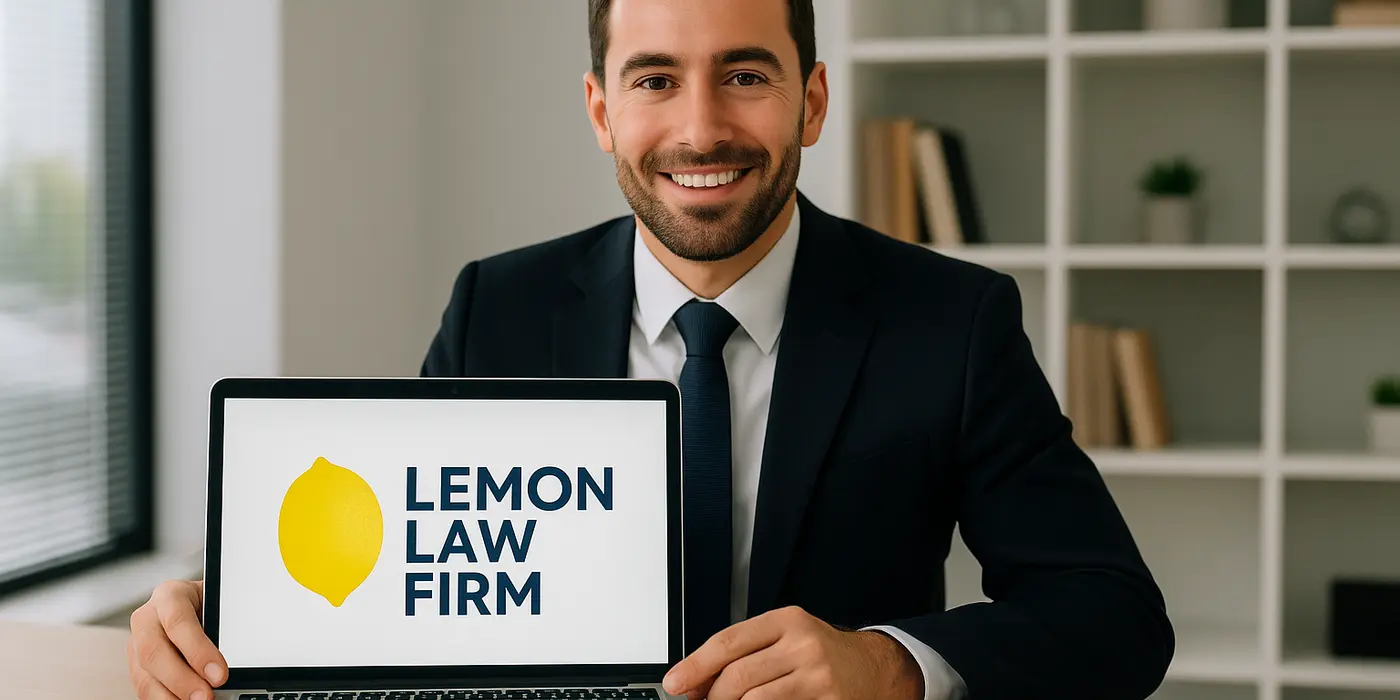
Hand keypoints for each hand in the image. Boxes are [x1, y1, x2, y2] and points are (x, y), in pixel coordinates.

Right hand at [127, 579, 228, 699]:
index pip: (179, 621)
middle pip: (154, 651)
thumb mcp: (218, 606)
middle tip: (206, 696)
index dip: (198, 651)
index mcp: (170, 595)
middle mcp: (147, 618)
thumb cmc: (208, 605)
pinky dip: (163, 698)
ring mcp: (136, 643)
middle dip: (181, 679)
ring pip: (144, 674)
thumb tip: (226, 664)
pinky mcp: (135, 665)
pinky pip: (144, 687)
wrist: (193, 604)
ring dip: (170, 695)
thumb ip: (220, 629)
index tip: (219, 674)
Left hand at [661, 605, 922, 699]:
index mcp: (788, 621)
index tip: (675, 683)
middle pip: (738, 676)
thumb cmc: (824, 654)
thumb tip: (695, 678)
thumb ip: (745, 652)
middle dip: (711, 696)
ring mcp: (818, 677)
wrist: (876, 668)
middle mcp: (804, 645)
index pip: (729, 642)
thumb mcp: (786, 638)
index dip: (696, 665)